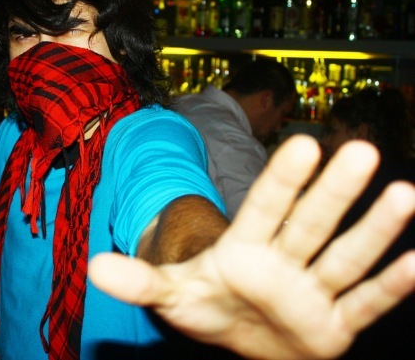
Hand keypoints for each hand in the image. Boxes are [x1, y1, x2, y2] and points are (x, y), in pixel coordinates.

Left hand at [89, 135, 414, 359]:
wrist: (241, 336)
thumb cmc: (209, 306)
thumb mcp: (173, 295)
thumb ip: (141, 280)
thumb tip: (95, 267)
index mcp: (247, 249)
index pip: (265, 208)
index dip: (282, 180)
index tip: (303, 142)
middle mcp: (285, 261)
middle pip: (311, 223)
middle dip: (333, 192)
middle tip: (362, 151)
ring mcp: (312, 292)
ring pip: (345, 257)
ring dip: (374, 230)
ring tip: (405, 195)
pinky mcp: (334, 324)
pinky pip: (366, 302)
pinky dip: (391, 286)